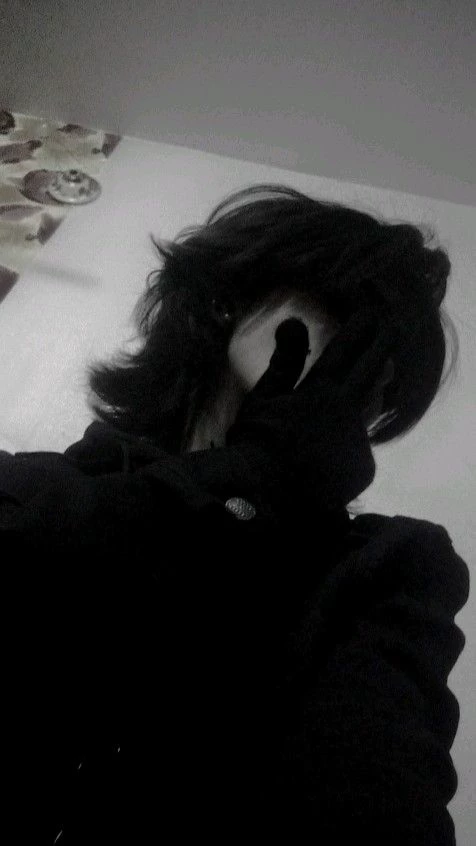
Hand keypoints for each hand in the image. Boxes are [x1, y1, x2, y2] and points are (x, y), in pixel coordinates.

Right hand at [225, 307, 398, 510]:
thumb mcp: (264, 398)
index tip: (371, 312)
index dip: (360, 328)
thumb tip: (294, 321)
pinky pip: (360, 445)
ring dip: (376, 387)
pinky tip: (339, 440)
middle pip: (372, 370)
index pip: (346, 349)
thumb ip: (285, 361)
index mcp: (321, 390)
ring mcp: (359, 439)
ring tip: (382, 373)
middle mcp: (348, 410)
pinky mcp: (363, 467)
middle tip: (392, 328)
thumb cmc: (255, 445)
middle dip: (382, 346)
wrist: (266, 499)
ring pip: (373, 405)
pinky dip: (350, 438)